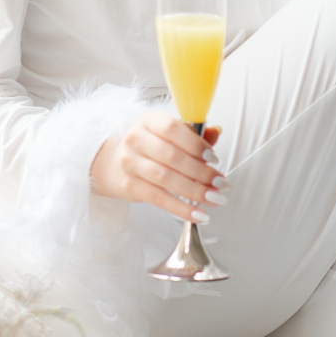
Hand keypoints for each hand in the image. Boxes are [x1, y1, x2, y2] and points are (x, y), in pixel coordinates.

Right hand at [89, 110, 227, 223]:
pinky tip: (198, 214)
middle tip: (221, 183)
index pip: (173, 129)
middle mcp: (137, 140)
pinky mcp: (130, 186)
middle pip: (173, 157)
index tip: (214, 158)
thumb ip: (195, 134)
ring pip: (167, 179)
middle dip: (202, 172)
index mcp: (149, 121)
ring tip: (214, 199)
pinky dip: (181, 208)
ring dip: (195, 191)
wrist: (114, 163)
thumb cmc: (149, 146)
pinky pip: (159, 199)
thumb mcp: (169, 133)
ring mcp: (131, 163)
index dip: (196, 144)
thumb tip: (216, 132)